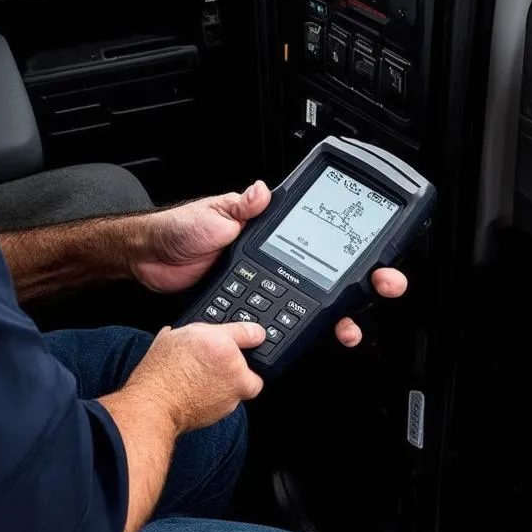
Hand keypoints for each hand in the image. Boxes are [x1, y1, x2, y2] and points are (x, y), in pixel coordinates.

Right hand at [125, 322, 266, 433]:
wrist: (155, 404)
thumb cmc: (161, 371)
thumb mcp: (174, 335)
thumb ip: (197, 330)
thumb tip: (207, 330)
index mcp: (221, 344)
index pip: (252, 333)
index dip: (251, 334)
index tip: (253, 336)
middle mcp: (232, 369)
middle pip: (254, 363)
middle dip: (242, 363)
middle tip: (223, 362)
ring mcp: (232, 392)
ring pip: (243, 385)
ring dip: (231, 382)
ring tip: (206, 378)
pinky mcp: (227, 411)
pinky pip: (229, 400)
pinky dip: (220, 396)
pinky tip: (202, 390)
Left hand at [130, 181, 409, 345]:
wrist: (149, 260)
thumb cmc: (179, 228)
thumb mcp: (212, 212)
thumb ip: (240, 207)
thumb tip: (262, 192)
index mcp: (271, 230)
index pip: (323, 235)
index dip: (355, 245)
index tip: (378, 255)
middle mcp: (277, 256)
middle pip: (330, 273)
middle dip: (363, 284)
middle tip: (382, 287)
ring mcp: (267, 282)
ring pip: (313, 302)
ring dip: (337, 316)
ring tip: (349, 327)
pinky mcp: (250, 307)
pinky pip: (282, 321)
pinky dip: (300, 332)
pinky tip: (314, 339)